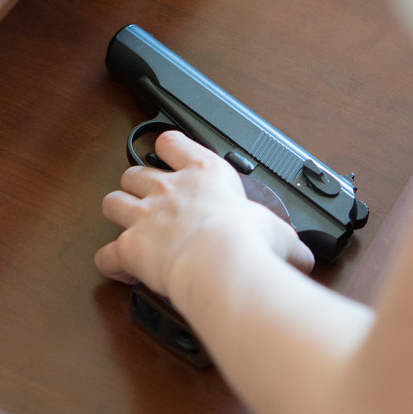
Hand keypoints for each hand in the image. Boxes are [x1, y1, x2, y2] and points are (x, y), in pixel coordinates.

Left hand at [95, 131, 313, 296]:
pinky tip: (122, 270)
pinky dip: (111, 263)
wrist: (222, 263)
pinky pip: (106, 254)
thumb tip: (305, 258)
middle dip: (137, 186)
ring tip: (129, 229)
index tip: (170, 153)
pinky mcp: (129, 247)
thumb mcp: (279, 233)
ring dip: (118, 215)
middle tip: (149, 202)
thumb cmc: (248, 241)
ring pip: (112, 203)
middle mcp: (169, 189)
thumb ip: (288, 241)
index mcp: (205, 173)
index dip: (168, 147)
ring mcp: (144, 216)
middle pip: (134, 173)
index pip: (174, 143)